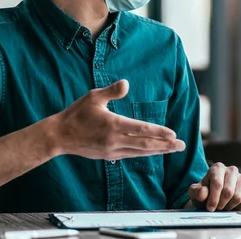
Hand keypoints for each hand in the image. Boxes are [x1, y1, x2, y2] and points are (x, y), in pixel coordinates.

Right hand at [50, 79, 184, 159]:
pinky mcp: (108, 156)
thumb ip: (111, 91)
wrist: (59, 136)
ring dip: (158, 151)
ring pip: (140, 152)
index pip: (141, 129)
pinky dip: (144, 154)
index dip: (158, 132)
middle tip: (182, 145)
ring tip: (172, 149)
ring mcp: (111, 150)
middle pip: (145, 144)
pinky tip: (153, 152)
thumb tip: (126, 84)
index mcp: (112, 125)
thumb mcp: (93, 97)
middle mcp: (114, 140)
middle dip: (165, 145)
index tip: (173, 133)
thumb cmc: (76, 114)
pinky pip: (131, 155)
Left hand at [188, 163, 240, 210]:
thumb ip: (196, 192)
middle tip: (217, 208)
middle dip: (221, 203)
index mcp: (217, 168)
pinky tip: (232, 205)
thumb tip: (203, 192)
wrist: (215, 197)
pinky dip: (238, 207)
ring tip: (223, 206)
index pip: (217, 183)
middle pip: (228, 191)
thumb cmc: (205, 193)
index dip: (213, 198)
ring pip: (238, 197)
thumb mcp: (195, 193)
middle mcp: (232, 170)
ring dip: (229, 206)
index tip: (210, 208)